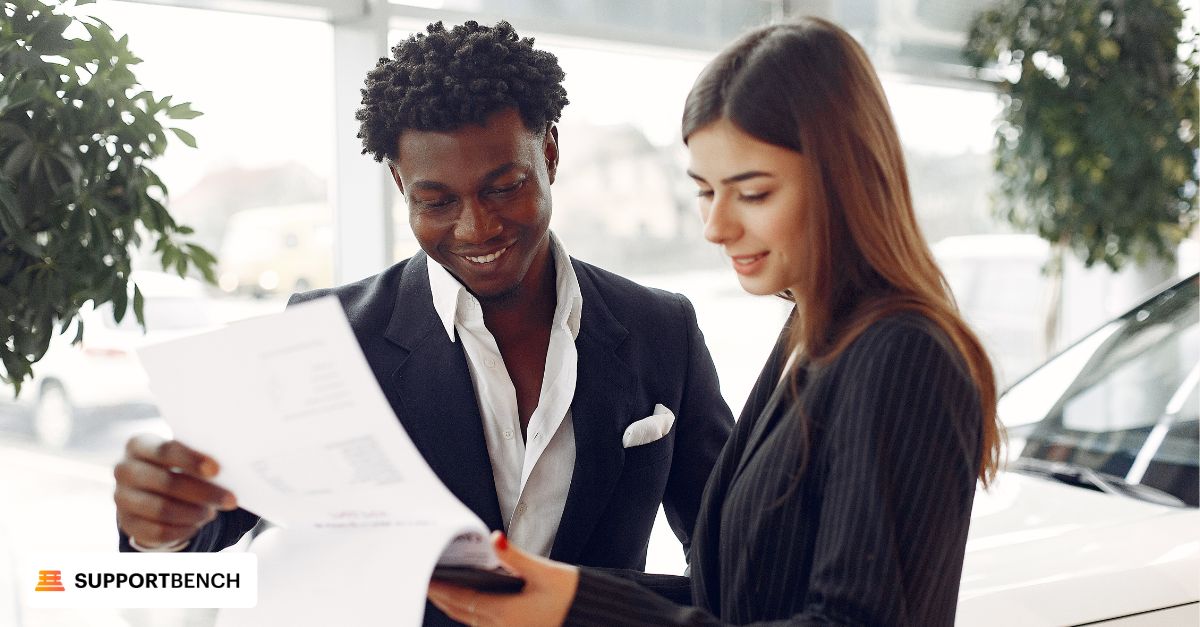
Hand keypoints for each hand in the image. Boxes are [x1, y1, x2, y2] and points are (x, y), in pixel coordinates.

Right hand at [113, 434, 237, 547]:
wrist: (149, 491)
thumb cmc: (175, 466)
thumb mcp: (183, 456)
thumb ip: (199, 458)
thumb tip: (231, 467)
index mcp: (138, 444)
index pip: (166, 451)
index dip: (192, 460)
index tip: (217, 470)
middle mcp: (124, 470)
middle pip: (167, 482)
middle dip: (203, 492)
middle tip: (231, 499)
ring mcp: (122, 498)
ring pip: (162, 509)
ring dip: (194, 513)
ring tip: (212, 512)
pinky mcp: (127, 523)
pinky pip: (158, 531)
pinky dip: (183, 529)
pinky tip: (197, 524)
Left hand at [428, 531, 578, 626]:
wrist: (591, 614)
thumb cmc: (570, 594)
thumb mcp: (543, 571)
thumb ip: (515, 556)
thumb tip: (495, 539)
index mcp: (505, 612)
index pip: (461, 599)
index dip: (440, 589)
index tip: (424, 577)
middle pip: (460, 612)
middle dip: (441, 596)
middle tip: (423, 578)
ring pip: (469, 620)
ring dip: (453, 605)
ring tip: (439, 587)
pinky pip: (482, 623)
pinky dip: (468, 611)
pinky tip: (465, 600)